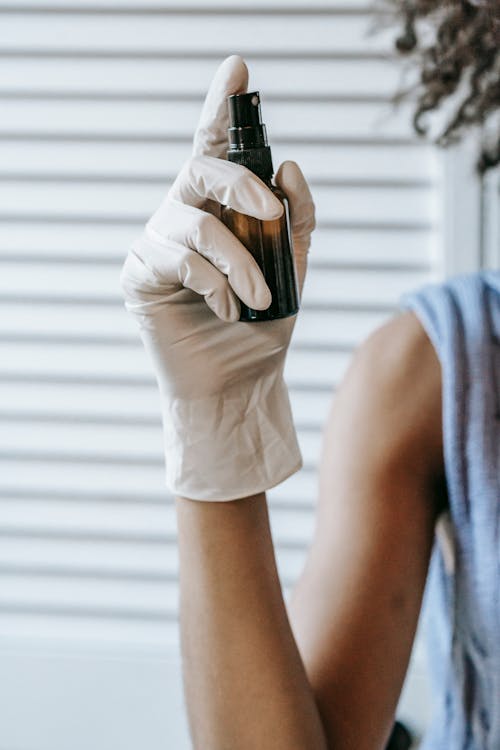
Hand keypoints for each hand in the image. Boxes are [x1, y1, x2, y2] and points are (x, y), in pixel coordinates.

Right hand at [121, 55, 315, 500]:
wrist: (239, 383)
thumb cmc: (263, 324)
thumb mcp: (294, 267)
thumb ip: (296, 218)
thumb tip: (290, 166)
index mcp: (217, 209)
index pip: (215, 148)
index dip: (222, 107)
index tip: (237, 69)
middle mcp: (182, 216)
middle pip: (200, 169)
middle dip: (241, 185)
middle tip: (269, 214)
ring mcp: (156, 243)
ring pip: (196, 224)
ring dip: (239, 261)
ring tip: (259, 297)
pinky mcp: (138, 274)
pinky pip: (177, 260)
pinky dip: (213, 285)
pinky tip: (227, 311)